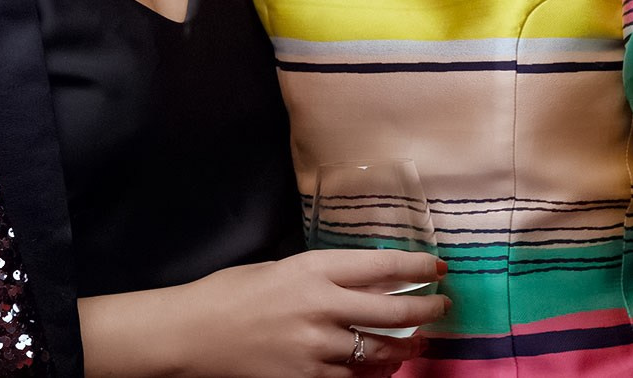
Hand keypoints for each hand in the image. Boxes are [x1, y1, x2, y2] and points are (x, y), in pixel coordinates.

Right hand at [168, 248, 447, 377]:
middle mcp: (322, 306)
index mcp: (313, 269)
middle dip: (427, 309)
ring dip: (406, 348)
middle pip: (395, 310)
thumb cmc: (229, 295)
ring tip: (416, 344)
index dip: (418, 266)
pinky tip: (382, 370)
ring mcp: (317, 347)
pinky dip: (374, 376)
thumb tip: (362, 282)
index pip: (382, 265)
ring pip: (381, 351)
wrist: (191, 335)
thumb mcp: (279, 269)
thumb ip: (321, 277)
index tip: (438, 267)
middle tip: (441, 307)